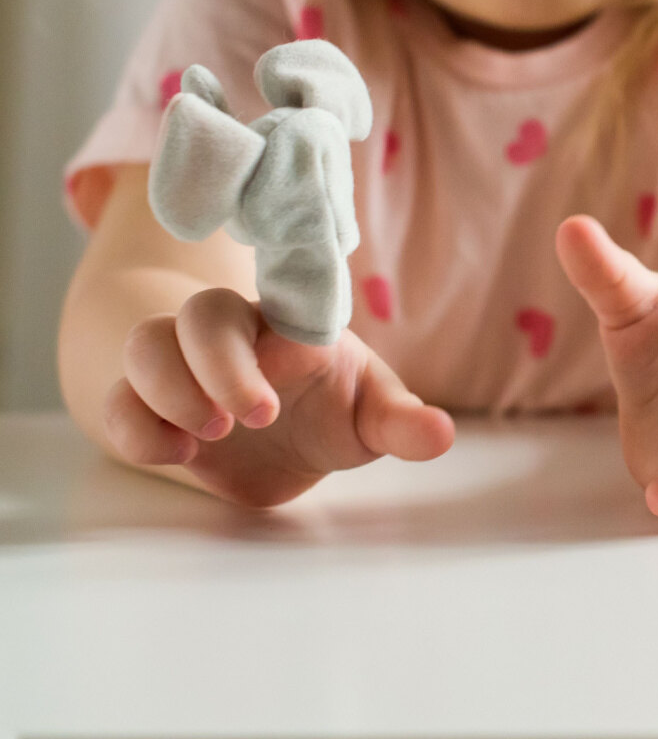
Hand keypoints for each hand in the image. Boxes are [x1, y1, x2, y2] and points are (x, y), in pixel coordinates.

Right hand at [103, 287, 453, 506]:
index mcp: (294, 327)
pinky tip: (177, 456)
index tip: (307, 363)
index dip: (285, 326)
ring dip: (168, 387)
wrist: (278, 442)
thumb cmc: (334, 410)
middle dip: (220, 362)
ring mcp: (184, 371)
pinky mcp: (151, 412)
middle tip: (258, 415)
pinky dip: (134, 428)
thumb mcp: (373, 417)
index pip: (283, 299)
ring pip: (145, 345)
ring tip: (209, 435)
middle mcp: (234, 337)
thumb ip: (402, 424)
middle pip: (201, 313)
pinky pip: (118, 403)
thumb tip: (443, 435)